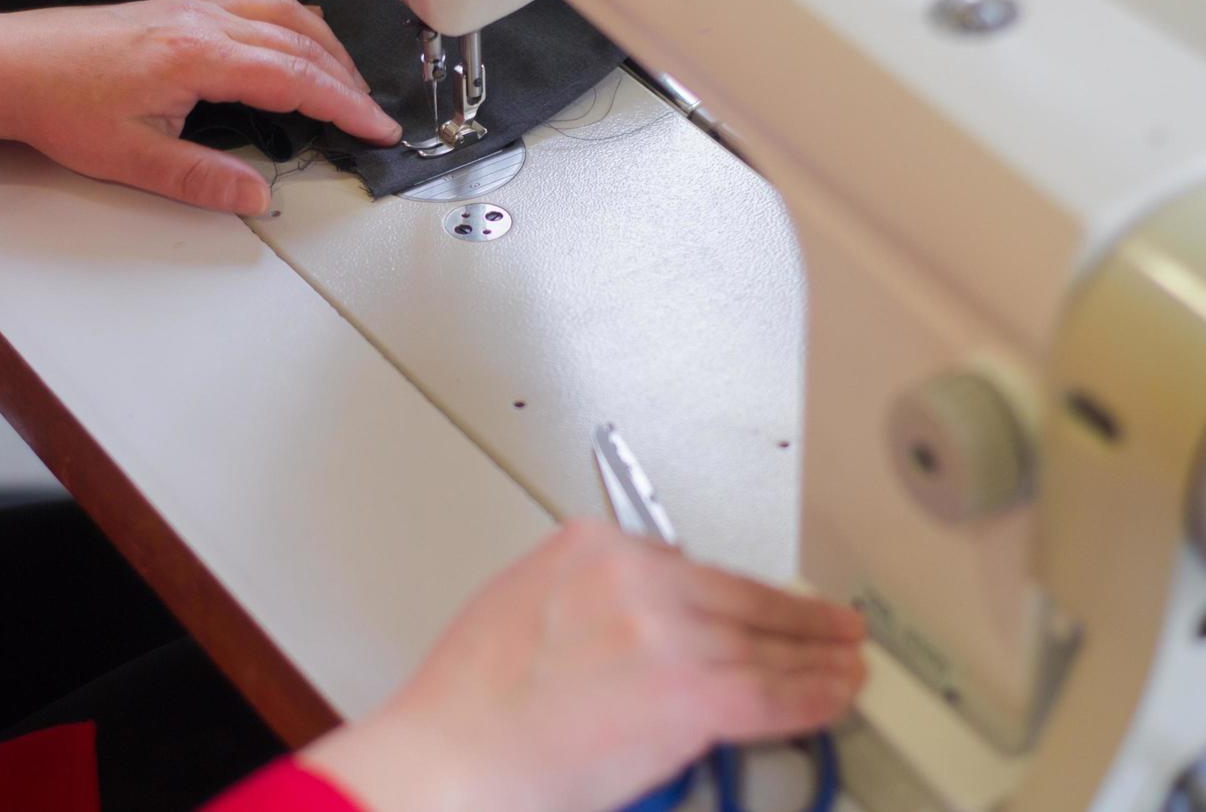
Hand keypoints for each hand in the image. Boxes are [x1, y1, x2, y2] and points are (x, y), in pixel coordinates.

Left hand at [0, 0, 399, 215]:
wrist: (4, 64)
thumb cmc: (58, 106)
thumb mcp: (131, 159)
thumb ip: (201, 179)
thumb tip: (258, 198)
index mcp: (197, 56)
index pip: (295, 77)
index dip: (344, 105)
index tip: (378, 128)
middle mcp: (202, 22)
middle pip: (299, 42)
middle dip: (346, 80)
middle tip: (375, 116)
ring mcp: (191, 9)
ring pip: (282, 14)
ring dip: (324, 47)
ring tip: (348, 82)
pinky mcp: (178, 9)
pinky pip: (255, 5)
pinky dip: (292, 25)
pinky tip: (294, 46)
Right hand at [304, 520, 865, 811]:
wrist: (453, 755)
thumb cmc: (469, 700)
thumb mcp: (522, 602)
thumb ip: (589, 596)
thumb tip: (639, 622)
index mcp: (592, 545)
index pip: (689, 564)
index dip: (734, 599)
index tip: (757, 612)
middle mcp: (637, 576)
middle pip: (740, 594)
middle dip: (796, 615)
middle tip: (833, 623)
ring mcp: (670, 630)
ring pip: (767, 640)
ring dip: (817, 655)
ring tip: (848, 661)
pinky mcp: (695, 690)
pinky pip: (774, 691)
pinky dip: (814, 696)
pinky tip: (834, 695)